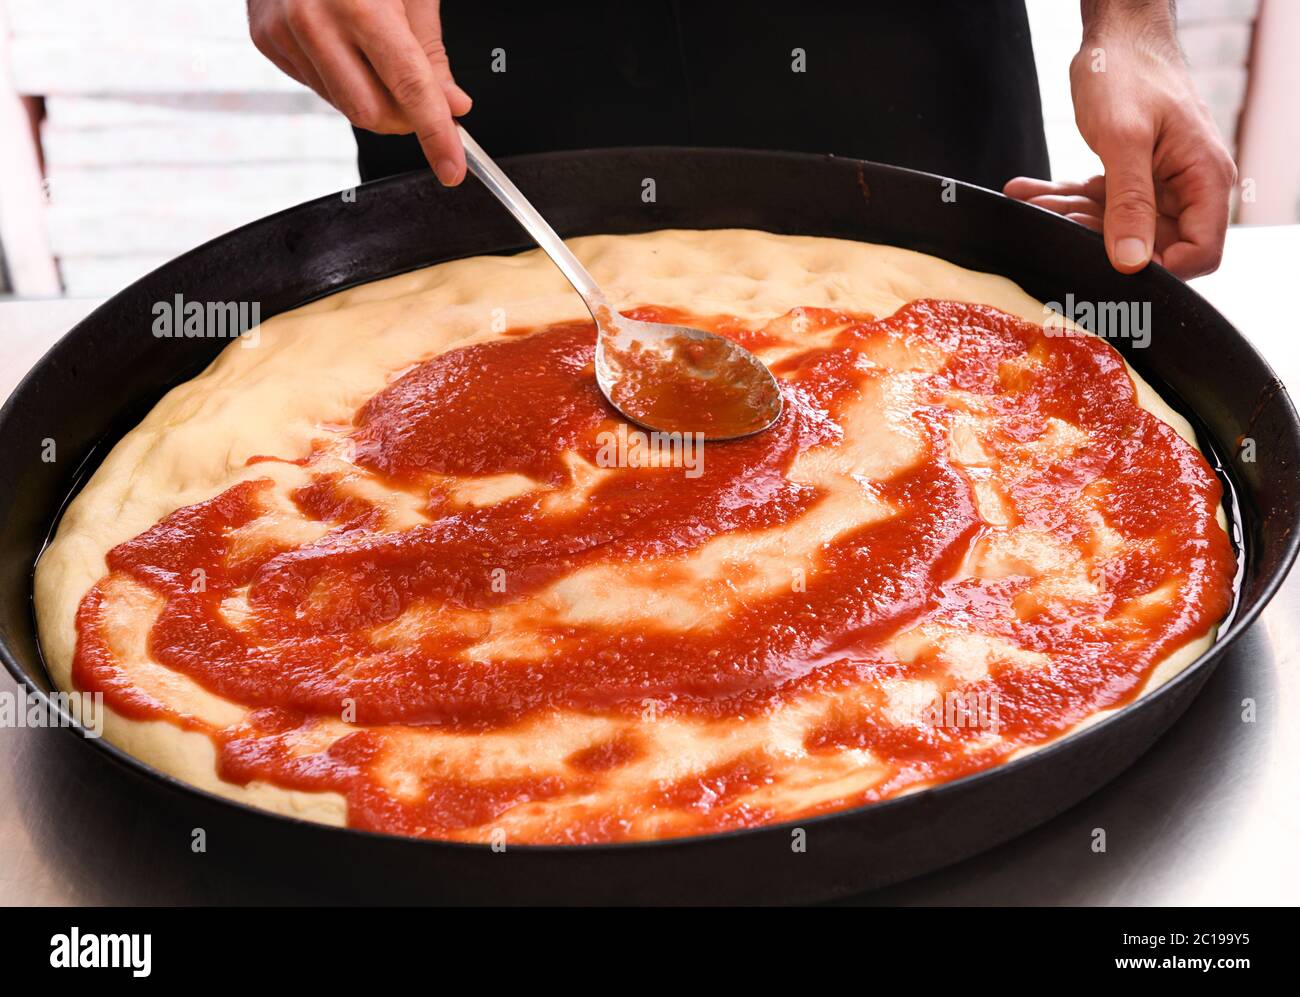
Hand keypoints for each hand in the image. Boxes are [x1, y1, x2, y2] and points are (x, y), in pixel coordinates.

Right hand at [247, 0, 471, 184]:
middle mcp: (314, 19)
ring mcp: (283, 32)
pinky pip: (317, 87)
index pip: (409, 87)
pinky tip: (343, 45)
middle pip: (372, 113)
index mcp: (359, 3)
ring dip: (373, 98)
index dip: (436, 134)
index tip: (452, 168)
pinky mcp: (265, 39)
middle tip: (424, 102)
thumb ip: (431, 51)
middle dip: (406, 119)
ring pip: (344, 106)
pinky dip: (342, 80)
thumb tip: (451, 104)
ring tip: (374, 53)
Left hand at [1005, 34, 1235, 278]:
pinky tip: (1025, 191)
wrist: (1116, 35)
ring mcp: (1156, 184)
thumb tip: (1132, 261)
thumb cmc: (1129, 72)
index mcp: (1204, 178)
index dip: (1161, 269)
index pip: (1200, 251)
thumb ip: (1129, 202)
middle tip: (1054, 221)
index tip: (1113, 265)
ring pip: (1111, 226)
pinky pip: (1094, 202)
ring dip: (1067, 215)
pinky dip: (1060, 198)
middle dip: (1096, 239)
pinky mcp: (1128, 178)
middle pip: (1148, 244)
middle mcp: (1185, 187)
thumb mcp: (1124, 139)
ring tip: (1030, 199)